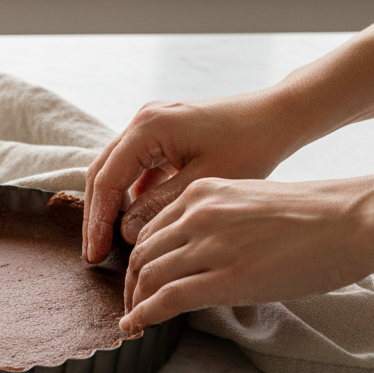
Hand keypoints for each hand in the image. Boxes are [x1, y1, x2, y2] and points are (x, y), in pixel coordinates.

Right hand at [82, 89, 304, 264]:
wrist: (279, 116)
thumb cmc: (250, 145)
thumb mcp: (203, 183)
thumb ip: (159, 207)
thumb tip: (126, 233)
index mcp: (148, 127)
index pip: (107, 180)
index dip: (97, 222)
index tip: (95, 257)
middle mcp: (142, 120)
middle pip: (103, 173)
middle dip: (97, 216)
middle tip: (94, 256)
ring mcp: (151, 124)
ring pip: (116, 170)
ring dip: (112, 205)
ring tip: (110, 243)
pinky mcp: (163, 133)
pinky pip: (136, 166)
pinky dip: (132, 193)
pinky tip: (137, 222)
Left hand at [120, 177, 371, 333]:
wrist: (350, 220)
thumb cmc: (313, 216)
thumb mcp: (249, 203)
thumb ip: (217, 221)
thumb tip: (201, 252)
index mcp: (202, 192)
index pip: (150, 227)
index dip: (139, 257)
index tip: (139, 276)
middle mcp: (197, 214)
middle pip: (142, 253)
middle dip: (131, 282)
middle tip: (131, 302)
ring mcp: (209, 245)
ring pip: (148, 275)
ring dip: (135, 301)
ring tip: (135, 319)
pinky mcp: (225, 277)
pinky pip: (167, 298)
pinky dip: (144, 314)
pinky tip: (137, 327)